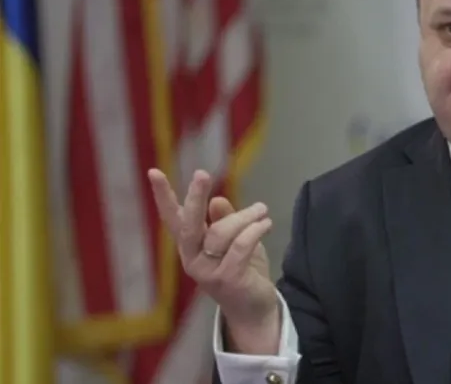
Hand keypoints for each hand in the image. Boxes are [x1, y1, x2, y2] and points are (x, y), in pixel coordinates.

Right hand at [148, 168, 278, 349]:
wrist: (254, 310)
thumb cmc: (243, 271)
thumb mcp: (233, 242)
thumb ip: (224, 222)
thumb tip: (216, 200)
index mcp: (191, 246)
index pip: (172, 218)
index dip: (163, 196)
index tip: (153, 171)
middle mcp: (192, 259)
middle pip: (188, 224)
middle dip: (194, 198)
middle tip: (201, 174)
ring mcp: (207, 272)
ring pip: (221, 232)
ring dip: (245, 216)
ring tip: (262, 210)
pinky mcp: (227, 279)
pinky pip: (240, 246)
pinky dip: (255, 230)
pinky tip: (266, 224)